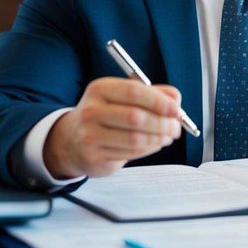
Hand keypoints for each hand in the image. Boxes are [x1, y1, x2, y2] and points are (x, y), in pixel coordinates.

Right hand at [45, 78, 182, 177]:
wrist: (71, 141)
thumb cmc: (105, 115)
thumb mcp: (123, 97)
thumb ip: (152, 94)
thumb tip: (175, 99)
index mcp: (100, 89)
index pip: (134, 92)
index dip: (159, 101)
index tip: (176, 110)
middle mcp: (91, 111)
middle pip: (136, 118)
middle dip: (163, 124)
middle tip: (176, 127)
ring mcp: (90, 136)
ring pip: (135, 140)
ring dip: (158, 139)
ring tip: (167, 137)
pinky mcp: (94, 157)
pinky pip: (130, 154)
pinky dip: (148, 150)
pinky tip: (152, 144)